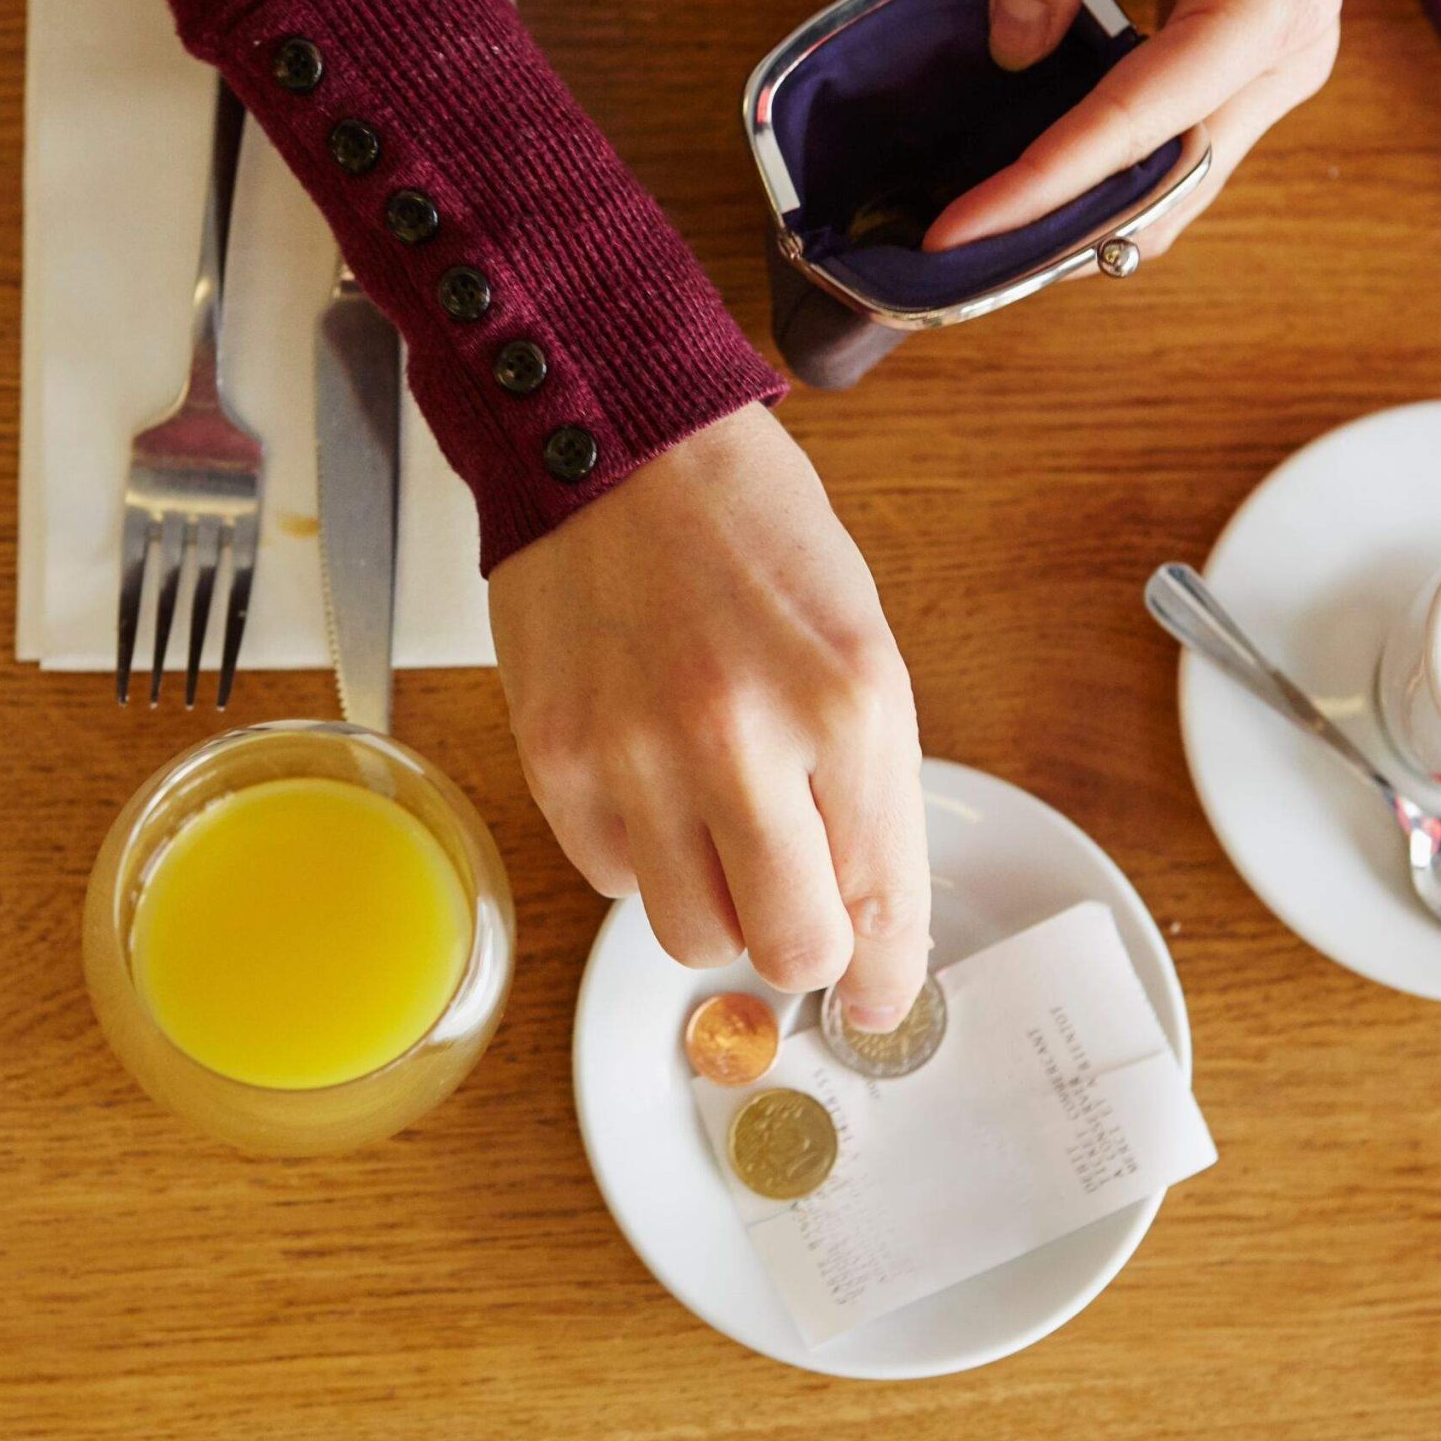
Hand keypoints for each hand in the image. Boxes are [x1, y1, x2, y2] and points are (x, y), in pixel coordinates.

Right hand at [490, 404, 930, 1029]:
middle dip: (802, 948)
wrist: (612, 442)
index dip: (884, 975)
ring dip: (715, 905)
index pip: (880, 900)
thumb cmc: (747, 530)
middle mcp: (743, 740)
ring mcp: (637, 757)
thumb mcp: (857, 642)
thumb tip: (867, 923)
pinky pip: (609, 878)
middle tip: (795, 910)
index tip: (876, 998)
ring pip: (691, 937)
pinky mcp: (555, 761)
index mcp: (847, 704)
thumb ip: (867, 787)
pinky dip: (639, 855)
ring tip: (714, 825)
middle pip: (787, 948)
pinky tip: (649, 780)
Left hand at [924, 0, 1350, 254]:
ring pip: (1177, 190)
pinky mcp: (1245, 84)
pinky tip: (1035, 201)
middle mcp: (1290, 53)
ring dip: (1084, 223)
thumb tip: (1015, 48)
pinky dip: (1106, 188)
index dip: (1047, 184)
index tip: (962, 228)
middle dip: (1063, 229)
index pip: (1146, 120)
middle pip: (1170, 182)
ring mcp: (1275, 77)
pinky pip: (1174, 161)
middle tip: (956, 253)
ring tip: (984, 239)